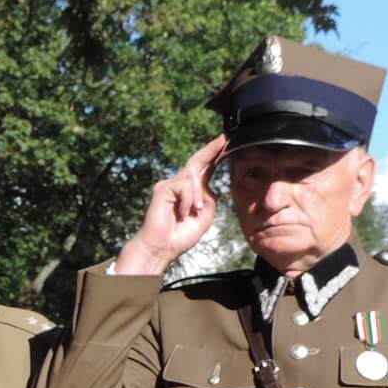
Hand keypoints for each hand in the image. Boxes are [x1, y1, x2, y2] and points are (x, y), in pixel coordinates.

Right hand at [115, 135, 226, 275]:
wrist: (163, 248)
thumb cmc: (181, 235)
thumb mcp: (205, 216)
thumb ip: (209, 198)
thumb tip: (204, 184)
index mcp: (193, 191)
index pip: (206, 168)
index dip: (215, 155)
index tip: (225, 143)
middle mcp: (181, 184)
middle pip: (198, 161)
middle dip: (211, 149)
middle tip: (223, 138)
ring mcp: (170, 185)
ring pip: (194, 178)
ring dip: (197, 197)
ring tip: (194, 212)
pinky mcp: (162, 188)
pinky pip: (184, 185)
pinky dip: (188, 200)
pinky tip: (183, 213)